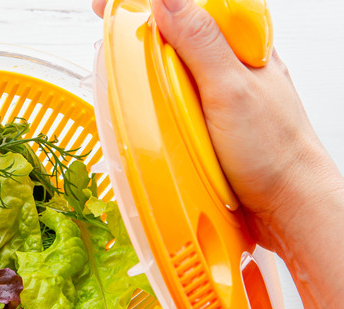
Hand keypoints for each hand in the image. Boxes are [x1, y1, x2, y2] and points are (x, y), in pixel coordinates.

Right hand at [93, 0, 339, 248]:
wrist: (283, 204)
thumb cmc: (272, 150)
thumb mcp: (229, 90)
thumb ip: (200, 42)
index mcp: (238, 43)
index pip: (188, 6)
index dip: (146, 5)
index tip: (108, 7)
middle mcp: (225, 62)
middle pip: (172, 34)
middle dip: (140, 37)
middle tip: (113, 45)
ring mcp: (212, 90)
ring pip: (167, 66)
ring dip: (145, 73)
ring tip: (131, 88)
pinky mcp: (202, 117)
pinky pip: (168, 98)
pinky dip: (152, 102)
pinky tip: (148, 114)